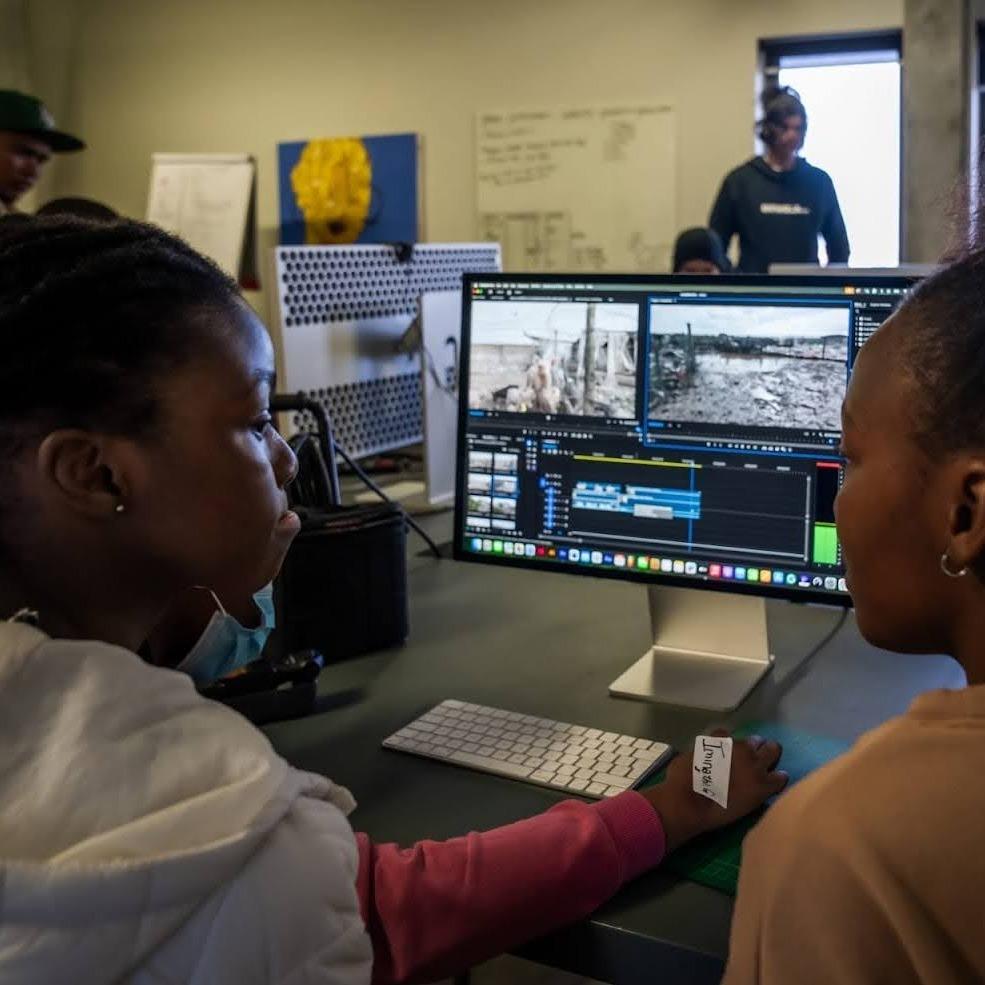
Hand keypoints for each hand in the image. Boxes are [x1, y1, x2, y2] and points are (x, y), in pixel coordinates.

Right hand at [641, 729, 787, 852]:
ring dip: (770, 756)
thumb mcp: (686, 757)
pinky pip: (780, 778)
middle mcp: (740, 747)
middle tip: (753, 756)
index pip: (727, 734)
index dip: (729, 744)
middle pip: (755, 741)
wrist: (691, 803)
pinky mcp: (763, 785)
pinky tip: (778, 781)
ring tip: (770, 763)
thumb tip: (701, 759)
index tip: (727, 752)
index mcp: (719, 740)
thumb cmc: (680, 781)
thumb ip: (699, 754)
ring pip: (772, 752)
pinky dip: (779, 778)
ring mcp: (754, 766)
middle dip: (755, 746)